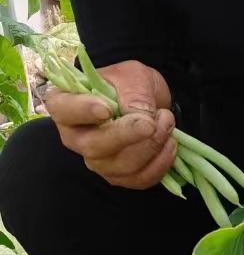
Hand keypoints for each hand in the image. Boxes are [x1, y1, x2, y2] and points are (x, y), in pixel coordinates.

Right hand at [45, 60, 176, 189]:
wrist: (148, 101)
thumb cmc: (130, 85)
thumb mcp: (133, 76)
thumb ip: (133, 91)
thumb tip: (140, 116)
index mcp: (67, 105)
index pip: (63, 110)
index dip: (83, 111)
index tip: (106, 109)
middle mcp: (77, 137)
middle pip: (94, 147)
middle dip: (128, 135)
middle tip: (151, 122)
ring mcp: (97, 160)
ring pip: (121, 166)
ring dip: (152, 145)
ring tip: (166, 122)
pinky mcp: (120, 176)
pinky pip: (140, 178)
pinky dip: (161, 162)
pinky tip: (169, 143)